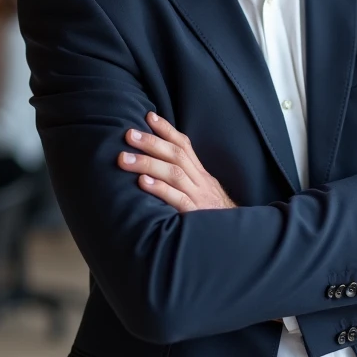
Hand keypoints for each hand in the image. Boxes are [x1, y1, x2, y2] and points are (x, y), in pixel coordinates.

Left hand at [119, 112, 235, 211]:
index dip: (167, 130)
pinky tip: (143, 183)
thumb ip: (184, 179)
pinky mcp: (195, 216)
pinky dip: (160, 190)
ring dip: (148, 163)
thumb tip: (157, 166)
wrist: (232, 240)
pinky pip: (178, 200)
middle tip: (128, 134)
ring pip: (175, 174)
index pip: (185, 146)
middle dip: (151, 142)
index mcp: (201, 175)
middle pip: (176, 156)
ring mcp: (199, 198)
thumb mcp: (201, 193)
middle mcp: (201, 182)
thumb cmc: (210, 217)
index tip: (148, 117)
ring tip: (124, 158)